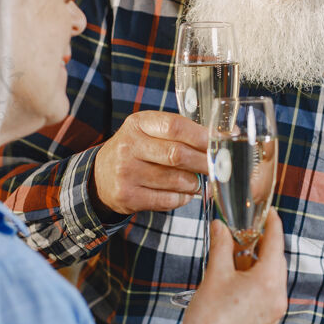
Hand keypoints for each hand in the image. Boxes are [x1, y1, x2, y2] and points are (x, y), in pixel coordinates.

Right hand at [91, 111, 207, 215]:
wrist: (100, 177)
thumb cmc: (136, 151)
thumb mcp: (149, 132)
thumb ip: (180, 132)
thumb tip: (223, 137)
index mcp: (138, 124)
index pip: (174, 126)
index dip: (200, 136)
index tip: (217, 143)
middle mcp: (129, 146)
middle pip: (177, 155)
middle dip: (202, 163)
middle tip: (215, 167)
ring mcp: (126, 172)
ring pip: (175, 180)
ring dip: (193, 183)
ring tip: (195, 181)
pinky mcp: (127, 196)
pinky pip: (166, 199)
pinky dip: (181, 198)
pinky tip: (183, 194)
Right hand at [167, 210, 287, 323]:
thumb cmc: (208, 320)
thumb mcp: (214, 274)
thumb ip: (221, 246)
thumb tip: (222, 227)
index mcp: (269, 281)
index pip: (276, 242)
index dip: (272, 223)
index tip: (268, 211)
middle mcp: (278, 296)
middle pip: (276, 259)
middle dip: (260, 244)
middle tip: (242, 234)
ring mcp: (274, 310)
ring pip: (271, 276)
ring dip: (256, 263)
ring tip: (232, 258)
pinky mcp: (267, 320)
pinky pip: (267, 291)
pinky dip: (255, 280)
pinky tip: (236, 278)